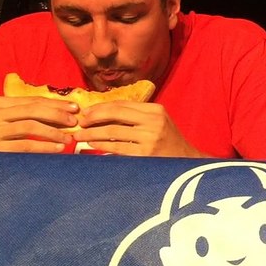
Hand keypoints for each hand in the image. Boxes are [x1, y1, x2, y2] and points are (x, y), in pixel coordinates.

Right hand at [0, 96, 77, 152]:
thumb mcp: (8, 119)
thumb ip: (29, 113)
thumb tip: (63, 113)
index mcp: (0, 104)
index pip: (33, 100)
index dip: (56, 103)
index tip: (75, 108)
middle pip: (33, 111)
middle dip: (57, 115)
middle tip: (74, 122)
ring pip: (30, 127)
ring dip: (53, 132)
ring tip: (68, 138)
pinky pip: (26, 145)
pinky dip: (44, 146)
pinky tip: (57, 148)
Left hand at [74, 101, 203, 156]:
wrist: (187, 162)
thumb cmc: (167, 142)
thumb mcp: (157, 122)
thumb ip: (135, 116)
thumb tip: (100, 114)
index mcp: (156, 110)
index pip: (122, 104)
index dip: (100, 107)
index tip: (86, 113)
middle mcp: (154, 121)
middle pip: (115, 113)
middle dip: (93, 117)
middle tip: (80, 123)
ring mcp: (150, 138)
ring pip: (112, 131)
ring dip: (91, 133)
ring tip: (79, 136)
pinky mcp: (145, 154)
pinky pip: (116, 147)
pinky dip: (100, 146)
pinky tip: (91, 146)